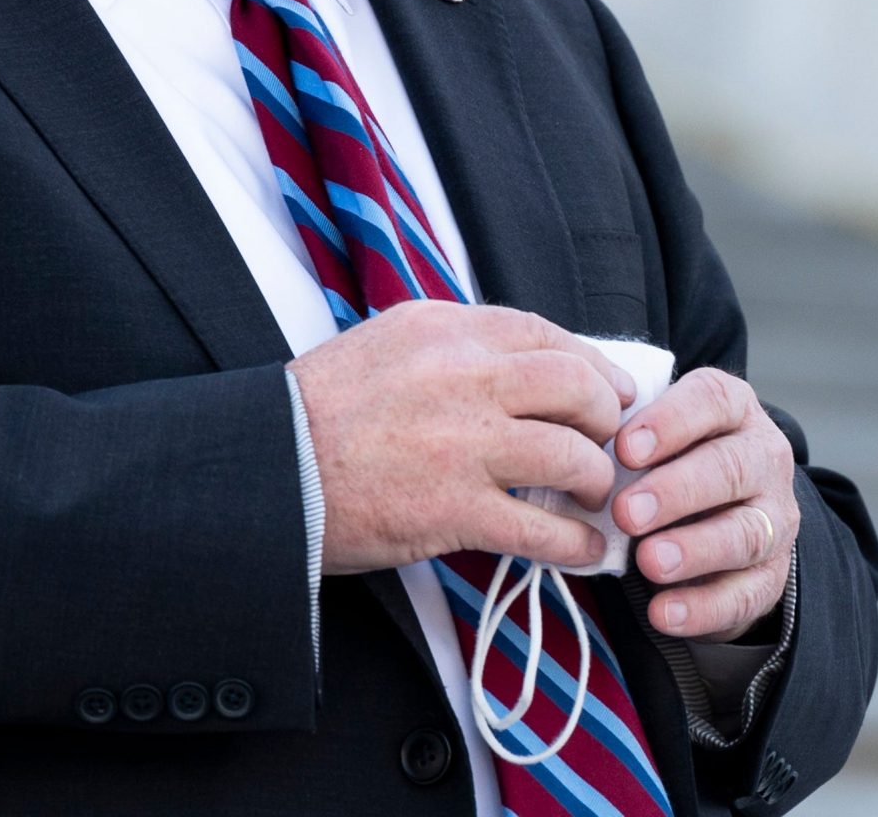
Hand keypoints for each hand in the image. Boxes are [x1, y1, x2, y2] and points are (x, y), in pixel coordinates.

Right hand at [287, 301, 640, 574]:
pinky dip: (576, 544)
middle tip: (607, 444)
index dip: (591, 364)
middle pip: (576, 385)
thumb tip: (518, 369)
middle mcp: (462, 375)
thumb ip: (452, 347)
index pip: (544, 333)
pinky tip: (583, 550)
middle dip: (606, 418)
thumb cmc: (320, 411)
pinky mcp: (454, 508)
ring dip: (595, 482)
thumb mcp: (386, 343)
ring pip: (573, 455)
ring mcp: (462, 442)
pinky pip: (543, 529)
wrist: (269, 467)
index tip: (609, 390)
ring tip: (591, 498)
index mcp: (443, 328)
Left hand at [612, 367, 796, 641]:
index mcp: (733, 409)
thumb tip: (578, 444)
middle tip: (625, 513)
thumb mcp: (654, 432)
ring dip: (695, 549)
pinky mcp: (771, 575)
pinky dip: (703, 607)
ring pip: (746, 532)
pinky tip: (663, 613)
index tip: (623, 449)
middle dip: (676, 490)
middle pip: (730, 468)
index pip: (712, 400)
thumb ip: (625, 431)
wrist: (718, 514)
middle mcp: (764, 457)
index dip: (670, 422)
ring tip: (649, 562)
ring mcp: (776, 518)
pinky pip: (746, 594)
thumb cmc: (669, 459)